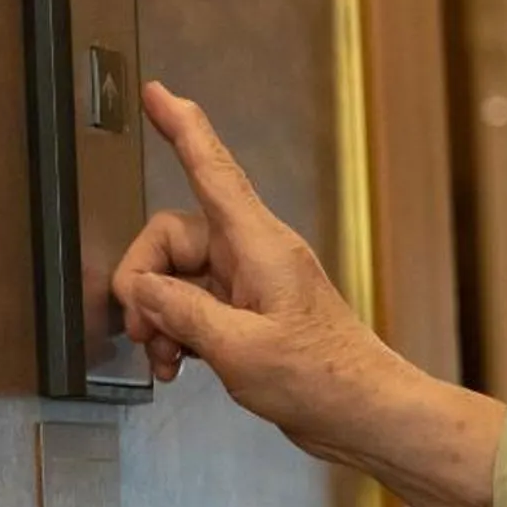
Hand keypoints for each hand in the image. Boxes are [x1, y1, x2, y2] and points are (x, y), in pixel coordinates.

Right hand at [113, 83, 506, 506]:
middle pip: (171, 239)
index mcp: (259, 244)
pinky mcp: (250, 314)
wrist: (364, 414)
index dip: (181, 127)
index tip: (156, 93)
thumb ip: (181, 312)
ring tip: (165, 359)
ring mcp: (251, 284)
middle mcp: (253, 254)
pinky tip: (178, 367)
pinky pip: (195, 306)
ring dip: (160, 318)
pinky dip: (178, 333)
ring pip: (178, 278)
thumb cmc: (321, 379)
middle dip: (145, 284)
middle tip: (144, 333)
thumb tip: (142, 291)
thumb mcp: (238, 348)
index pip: (211, 169)